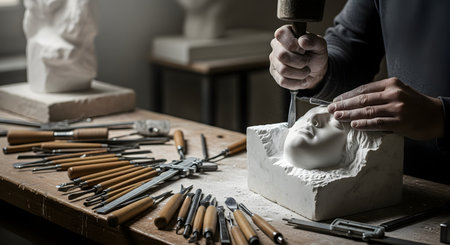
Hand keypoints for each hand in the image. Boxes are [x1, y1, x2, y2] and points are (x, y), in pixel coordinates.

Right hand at [269, 25, 327, 89]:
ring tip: (306, 71)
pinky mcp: (275, 74)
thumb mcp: (320, 46)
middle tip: (307, 61)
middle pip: (282, 55)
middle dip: (300, 61)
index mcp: (286, 33)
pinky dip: (296, 82)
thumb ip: (314, 40)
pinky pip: (283, 81)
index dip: (293, 44)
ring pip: (283, 70)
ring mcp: (274, 61)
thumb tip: (302, 41)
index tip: (303, 50)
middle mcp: (277, 46)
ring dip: (300, 73)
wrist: (315, 71)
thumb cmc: (315, 55)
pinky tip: (302, 79)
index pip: (281, 34)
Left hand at [327, 77, 443, 139]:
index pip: (363, 89)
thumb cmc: (414, 104)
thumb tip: (354, 102)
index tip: (335, 101)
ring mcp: (397, 108)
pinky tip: (353, 124)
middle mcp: (394, 94)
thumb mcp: (399, 92)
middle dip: (344, 105)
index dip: (347, 95)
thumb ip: (379, 95)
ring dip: (350, 114)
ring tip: (338, 117)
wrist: (437, 115)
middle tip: (331, 109)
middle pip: (362, 99)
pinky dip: (364, 124)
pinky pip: (377, 123)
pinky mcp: (400, 122)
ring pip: (367, 111)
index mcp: (391, 84)